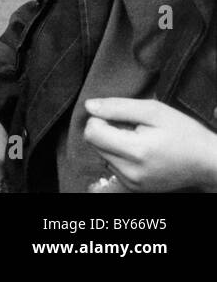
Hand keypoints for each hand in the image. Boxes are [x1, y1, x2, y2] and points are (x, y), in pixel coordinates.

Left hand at [83, 98, 216, 192]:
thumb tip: (89, 106)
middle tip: (134, 129)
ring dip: (114, 144)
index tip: (120, 117)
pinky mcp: (134, 188)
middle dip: (108, 131)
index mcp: (135, 151)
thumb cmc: (184, 133)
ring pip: (102, 155)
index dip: (101, 119)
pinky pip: (113, 166)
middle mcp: (130, 172)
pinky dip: (121, 156)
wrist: (208, 162)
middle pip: (95, 144)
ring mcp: (132, 183)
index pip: (91, 133)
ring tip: (141, 141)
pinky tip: (142, 153)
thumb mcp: (154, 111)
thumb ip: (117, 107)